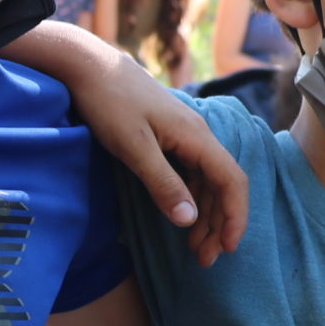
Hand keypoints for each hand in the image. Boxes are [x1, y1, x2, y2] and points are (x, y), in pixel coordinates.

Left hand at [75, 49, 248, 265]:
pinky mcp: (169, 137)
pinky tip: (182, 216)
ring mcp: (184, 136)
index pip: (231, 181)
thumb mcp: (133, 147)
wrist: (89, 66)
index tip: (227, 248)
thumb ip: (162, 183)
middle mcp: (198, 136)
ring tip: (195, 247)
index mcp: (196, 137)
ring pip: (207, 181)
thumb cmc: (109, 102)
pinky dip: (191, 198)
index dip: (235, 216)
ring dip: (205, 215)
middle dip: (219, 224)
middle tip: (205, 259)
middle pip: (222, 185)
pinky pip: (191, 173)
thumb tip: (189, 220)